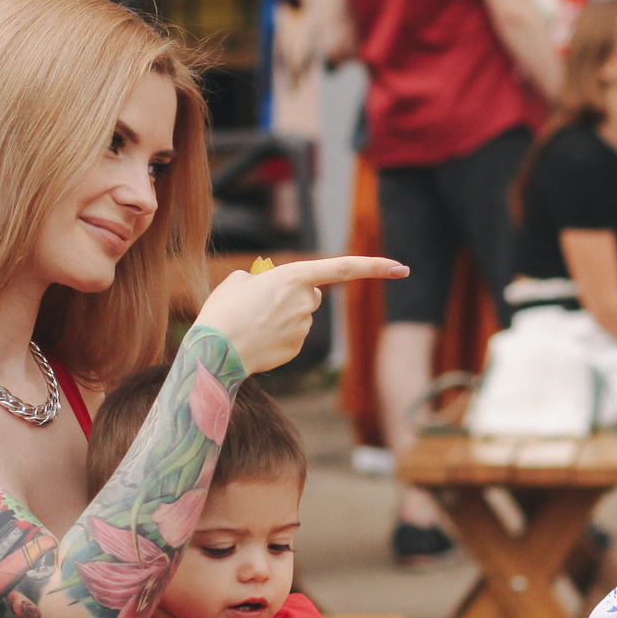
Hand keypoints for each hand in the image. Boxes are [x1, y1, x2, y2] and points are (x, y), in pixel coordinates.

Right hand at [192, 256, 407, 375]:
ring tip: (252, 322)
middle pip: (311, 294)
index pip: (343, 268)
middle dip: (294, 295)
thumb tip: (272, 289)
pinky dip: (278, 336)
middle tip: (260, 304)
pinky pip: (293, 336)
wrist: (214, 350)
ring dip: (281, 317)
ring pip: (300, 316)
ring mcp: (304, 327)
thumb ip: (264, 279)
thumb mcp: (238, 282)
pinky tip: (257, 339)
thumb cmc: (223, 311)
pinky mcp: (299, 348)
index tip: (401, 268)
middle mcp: (306, 301)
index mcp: (293, 277)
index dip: (375, 267)